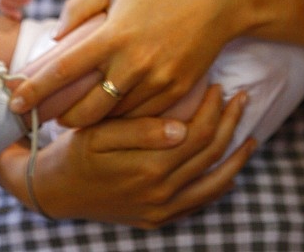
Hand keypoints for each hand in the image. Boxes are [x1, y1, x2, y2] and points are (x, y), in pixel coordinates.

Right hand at [0, 86, 255, 226]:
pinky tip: (231, 171)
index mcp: (148, 168)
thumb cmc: (75, 152)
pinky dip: (219, 186)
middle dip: (229, 123)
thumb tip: (182, 127)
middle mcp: (160, 193)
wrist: (54, 191)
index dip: (212, 108)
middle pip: (209, 155)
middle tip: (242, 97)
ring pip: (213, 182)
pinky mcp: (158, 218)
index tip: (218, 84)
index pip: (197, 134)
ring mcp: (161, 209)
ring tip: (250, 135)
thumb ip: (140, 130)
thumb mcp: (99, 134)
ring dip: (235, 157)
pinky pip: (198, 203)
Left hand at [9, 0, 234, 126]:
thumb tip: (56, 37)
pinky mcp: (176, 93)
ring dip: (90, 120)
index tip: (13, 102)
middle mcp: (133, 63)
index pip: (63, 71)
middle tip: (46, 115)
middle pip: (84, 110)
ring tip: (76, 112)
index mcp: (113, 34)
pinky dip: (121, 118)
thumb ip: (80, 6)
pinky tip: (112, 109)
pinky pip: (140, 117)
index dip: (35, 90)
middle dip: (60, 118)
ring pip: (112, 118)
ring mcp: (156, 82)